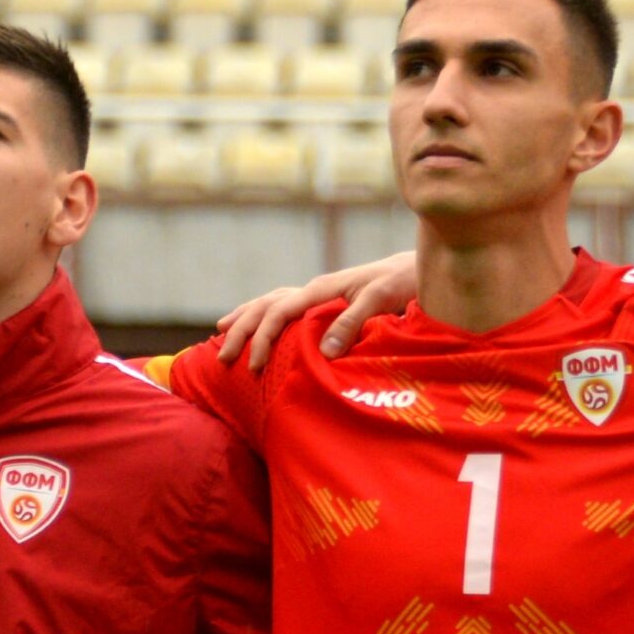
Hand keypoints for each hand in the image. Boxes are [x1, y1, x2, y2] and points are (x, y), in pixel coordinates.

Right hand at [215, 252, 419, 367]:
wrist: (412, 269)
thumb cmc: (399, 283)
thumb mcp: (379, 301)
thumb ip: (352, 322)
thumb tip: (325, 352)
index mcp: (322, 289)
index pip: (279, 310)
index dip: (264, 337)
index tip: (254, 364)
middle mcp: (313, 288)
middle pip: (265, 305)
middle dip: (242, 331)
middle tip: (223, 358)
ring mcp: (316, 293)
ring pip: (269, 302)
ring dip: (246, 318)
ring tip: (222, 333)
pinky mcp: (322, 300)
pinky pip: (284, 306)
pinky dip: (264, 315)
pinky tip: (256, 325)